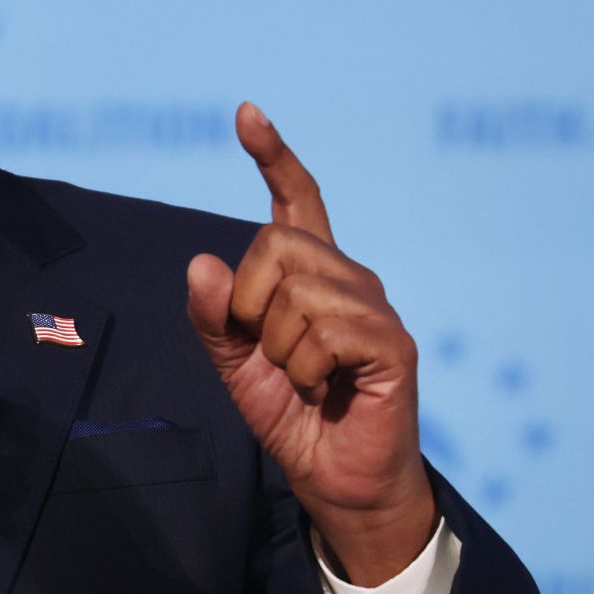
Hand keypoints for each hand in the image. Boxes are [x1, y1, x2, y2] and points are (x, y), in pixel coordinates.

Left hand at [186, 103, 434, 585]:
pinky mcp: (391, 343)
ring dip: (278, 349)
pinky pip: (324, 330)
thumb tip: (202, 264)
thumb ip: (215, 317)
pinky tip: (325, 389)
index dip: (273, 156)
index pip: (296, 200)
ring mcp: (374, 307)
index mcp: (312, 275)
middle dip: (249, 305)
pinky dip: (306, 368)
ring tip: (302, 378)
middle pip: (275, 244)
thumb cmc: (292, 416)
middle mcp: (349, 278)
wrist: (336, 481)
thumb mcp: (235, 365)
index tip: (246, 113)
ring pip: (295, 292)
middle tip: (269, 354)